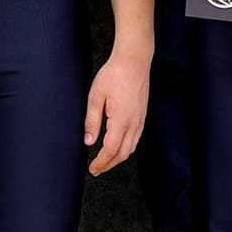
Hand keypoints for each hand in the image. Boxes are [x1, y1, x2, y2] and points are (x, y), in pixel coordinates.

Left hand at [84, 51, 148, 175]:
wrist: (134, 61)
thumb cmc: (113, 74)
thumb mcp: (95, 96)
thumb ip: (92, 121)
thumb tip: (89, 141)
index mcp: (121, 120)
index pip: (110, 150)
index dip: (100, 162)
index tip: (92, 169)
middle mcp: (134, 123)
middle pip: (122, 154)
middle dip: (109, 165)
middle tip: (97, 170)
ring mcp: (140, 120)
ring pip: (131, 148)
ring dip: (118, 158)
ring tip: (106, 161)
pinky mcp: (142, 115)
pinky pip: (136, 138)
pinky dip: (126, 148)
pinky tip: (118, 146)